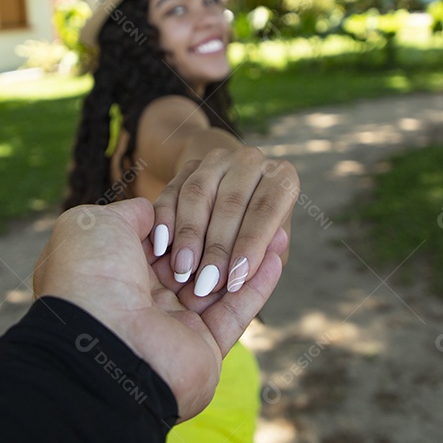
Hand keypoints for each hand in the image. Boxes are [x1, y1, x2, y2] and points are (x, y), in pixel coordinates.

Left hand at [32, 198, 285, 419]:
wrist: (99, 339)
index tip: (215, 197)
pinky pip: (238, 310)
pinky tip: (277, 254)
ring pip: (222, 283)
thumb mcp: (93, 225)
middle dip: (222, 237)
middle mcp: (149, 299)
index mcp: (119, 271)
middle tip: (251, 210)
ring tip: (278, 226)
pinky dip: (259, 283)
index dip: (188, 220)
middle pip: (197, 261)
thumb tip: (151, 209)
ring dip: (248, 256)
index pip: (165, 240)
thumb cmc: (90, 275)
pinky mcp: (207, 347)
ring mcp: (179, 325)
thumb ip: (128, 214)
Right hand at [152, 148, 297, 298]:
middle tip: (206, 283)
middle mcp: (251, 161)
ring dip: (189, 235)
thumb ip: (268, 256)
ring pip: (198, 192)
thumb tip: (262, 261)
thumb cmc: (256, 233)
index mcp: (281, 178)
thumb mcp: (271, 247)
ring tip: (183, 270)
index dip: (251, 245)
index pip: (267, 209)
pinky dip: (164, 219)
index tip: (236, 280)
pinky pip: (172, 190)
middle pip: (231, 201)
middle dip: (217, 247)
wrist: (229, 203)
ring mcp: (217, 159)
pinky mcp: (188, 165)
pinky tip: (161, 246)